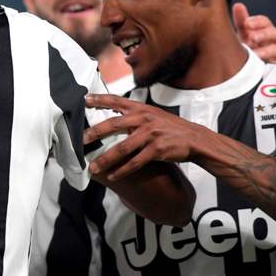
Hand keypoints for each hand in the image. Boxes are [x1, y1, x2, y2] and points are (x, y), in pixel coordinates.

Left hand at [83, 94, 209, 179]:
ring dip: (105, 159)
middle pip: (113, 124)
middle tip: (81, 140)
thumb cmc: (170, 127)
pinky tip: (113, 176)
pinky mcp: (157, 150)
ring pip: (122, 148)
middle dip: (95, 133)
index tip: (85, 100)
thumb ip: (134, 115)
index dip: (100, 99)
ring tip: (93, 167)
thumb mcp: (152, 114)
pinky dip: (122, 170)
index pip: (116, 100)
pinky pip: (135, 162)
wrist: (194, 138)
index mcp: (141, 108)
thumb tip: (112, 117)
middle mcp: (144, 119)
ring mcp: (150, 134)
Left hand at [232, 2, 275, 66]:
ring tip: (255, 53)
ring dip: (267, 51)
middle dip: (263, 34)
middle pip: (274, 33)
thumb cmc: (252, 52)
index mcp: (266, 32)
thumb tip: (238, 5)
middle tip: (252, 37)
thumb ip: (242, 22)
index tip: (247, 23)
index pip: (265, 22)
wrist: (257, 72)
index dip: (257, 22)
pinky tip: (263, 66)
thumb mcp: (245, 37)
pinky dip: (274, 65)